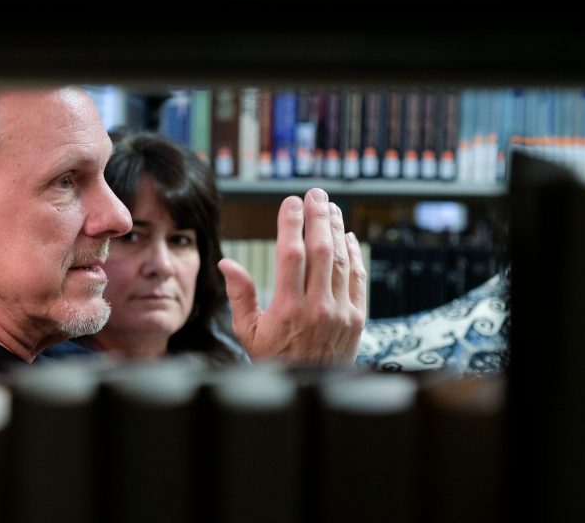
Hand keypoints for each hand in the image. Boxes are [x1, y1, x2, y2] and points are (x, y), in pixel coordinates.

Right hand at [218, 188, 366, 363]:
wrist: (309, 390)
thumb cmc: (275, 360)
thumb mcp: (248, 332)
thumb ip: (240, 295)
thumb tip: (227, 263)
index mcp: (287, 309)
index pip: (291, 255)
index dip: (291, 224)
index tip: (290, 203)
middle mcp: (317, 308)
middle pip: (320, 250)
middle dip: (318, 217)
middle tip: (315, 194)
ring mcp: (341, 312)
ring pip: (340, 260)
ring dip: (335, 230)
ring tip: (330, 208)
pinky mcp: (357, 318)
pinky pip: (357, 278)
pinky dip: (353, 255)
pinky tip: (347, 237)